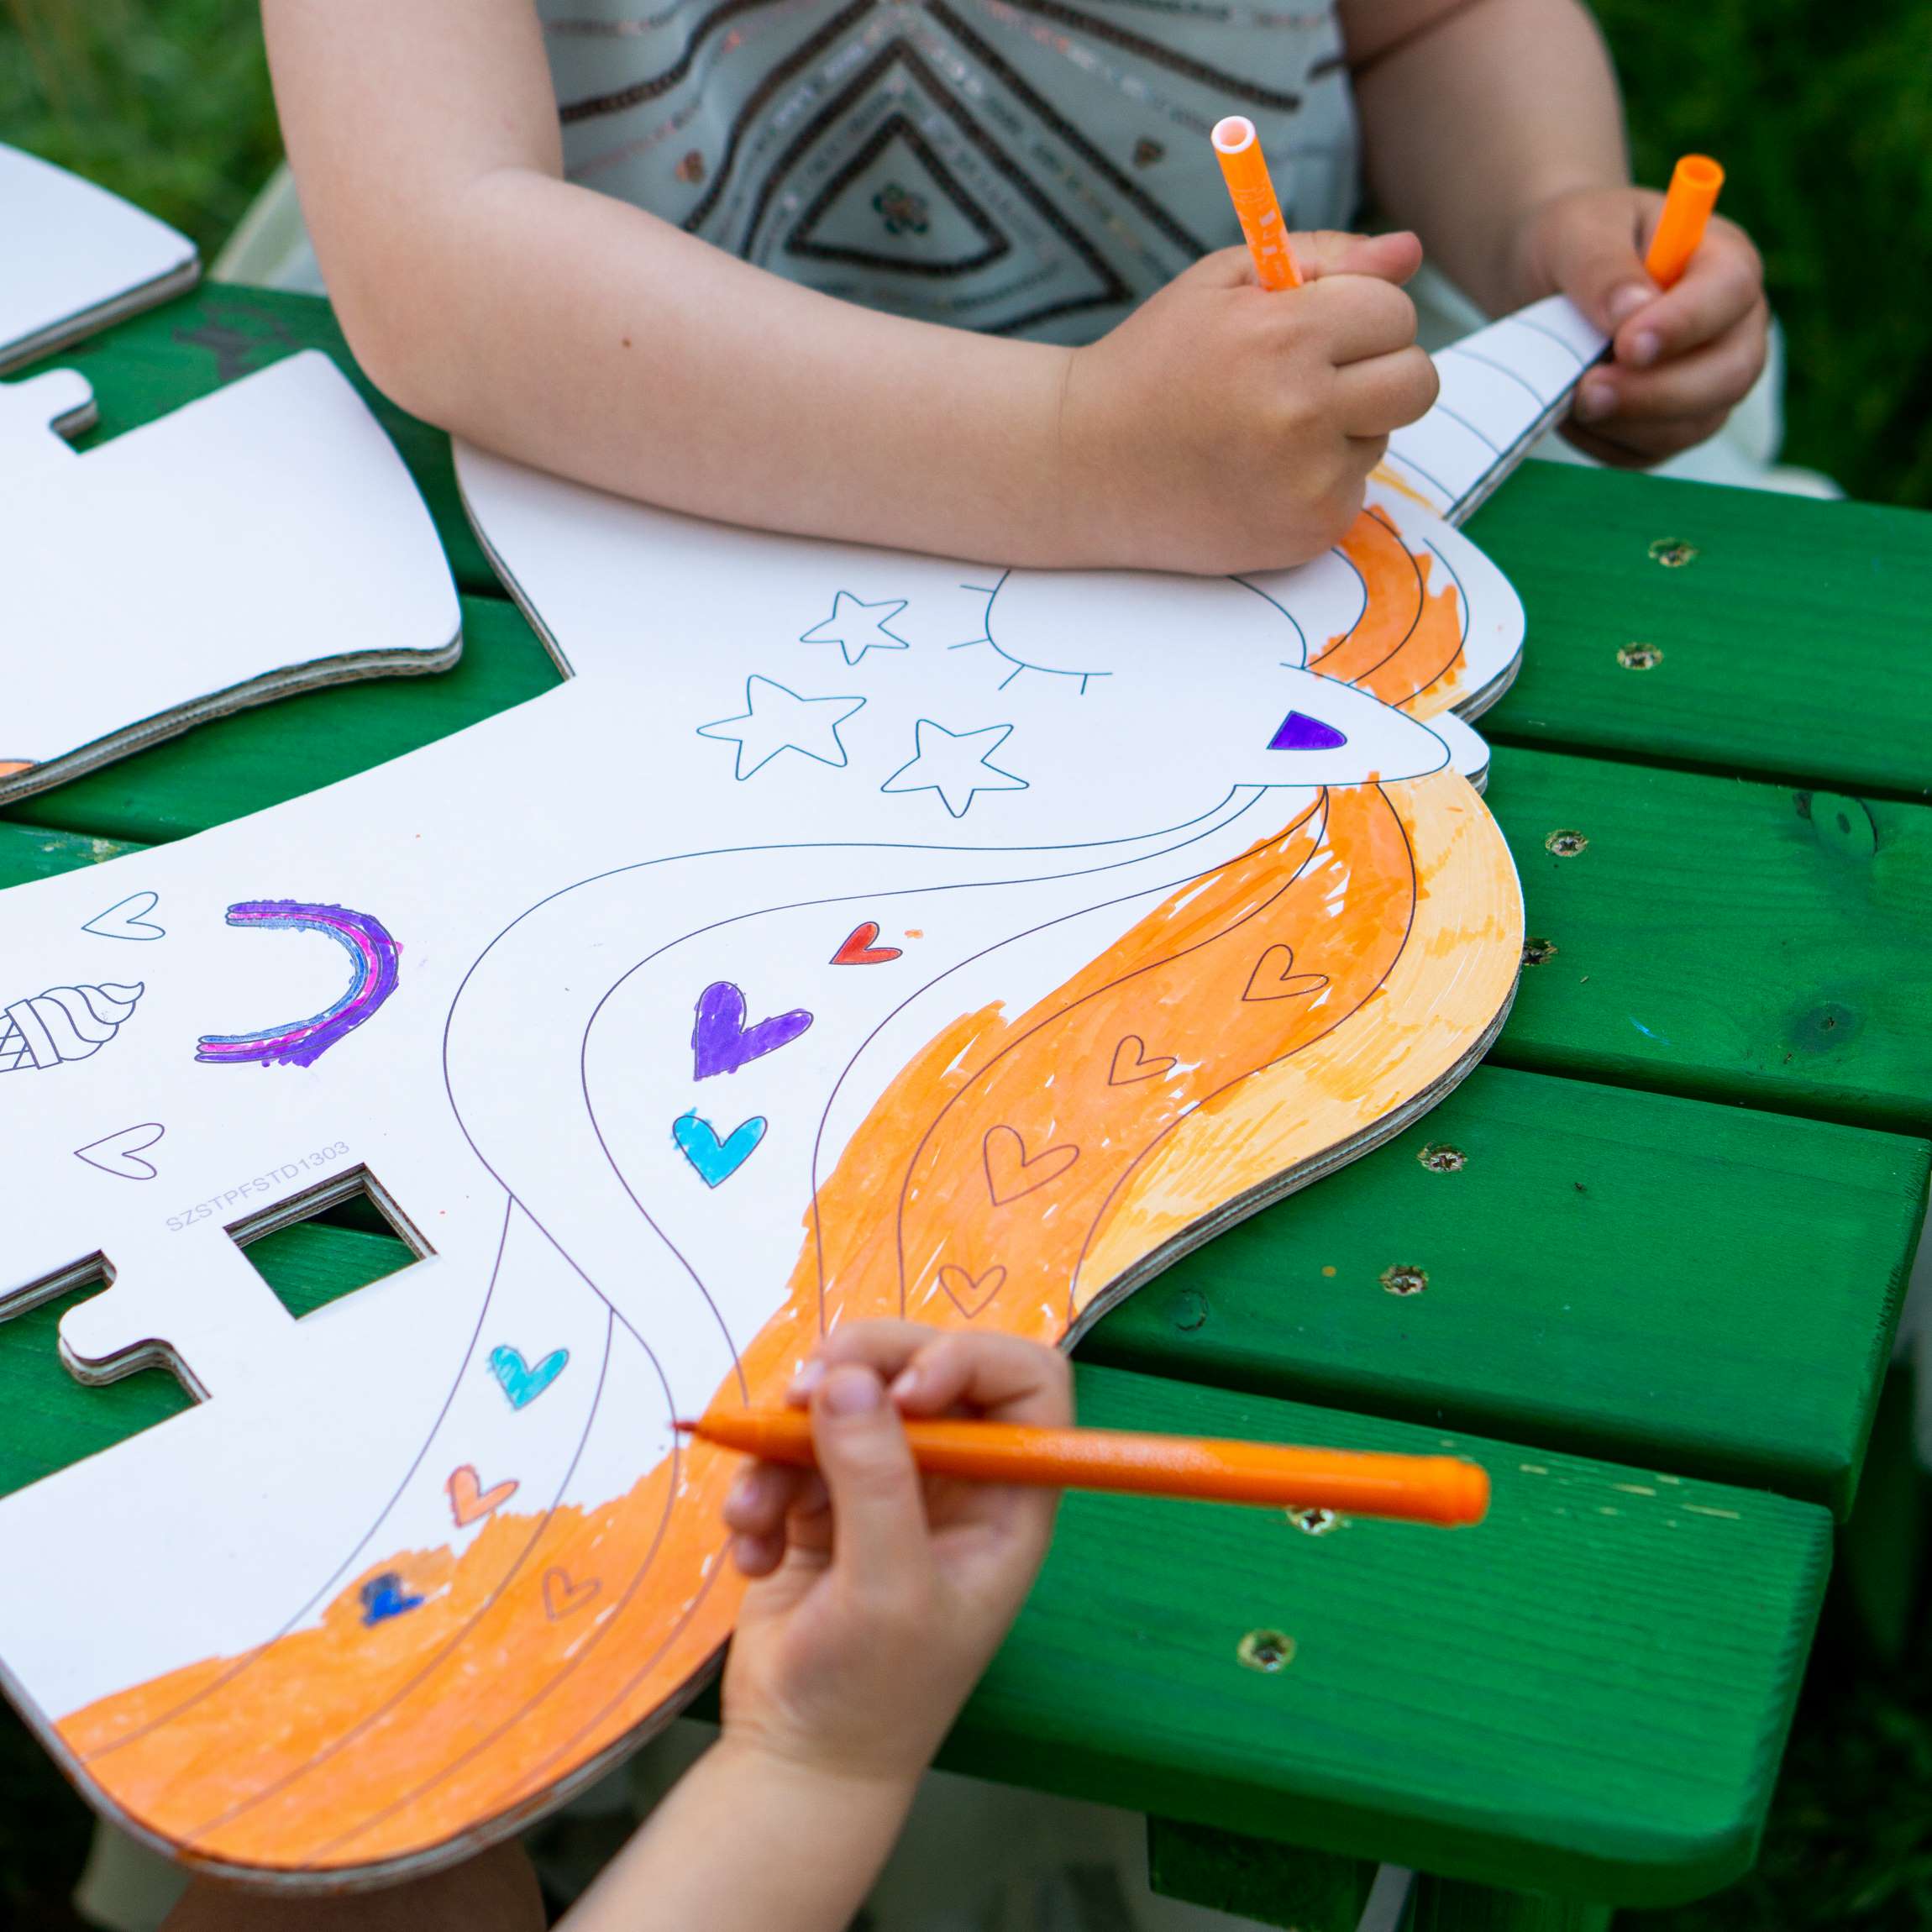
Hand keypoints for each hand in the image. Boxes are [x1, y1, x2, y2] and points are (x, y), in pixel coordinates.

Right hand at [719, 1321, 1071, 1788]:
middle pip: (921, 1364)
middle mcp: (956, 1477)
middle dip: (857, 1369)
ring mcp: (887, 1483)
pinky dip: (759, 1486)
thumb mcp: (887, 1591)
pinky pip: (789, 1448)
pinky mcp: (823, 1498)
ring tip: (756, 1514)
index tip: (905, 1391)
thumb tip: (848, 1379)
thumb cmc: (873, 1695)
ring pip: (843, 1398)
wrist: (795, 1764)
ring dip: (786, 1444)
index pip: (1023, 1379)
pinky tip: (753, 1551)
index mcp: (1008, 1495)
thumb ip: (875, 1480)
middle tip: (800, 1393)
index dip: (969, 1358)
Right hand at [1057, 233, 1436, 573]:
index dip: (1362, 315)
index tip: (1319, 328)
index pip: (1397, 313)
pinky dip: (1319, 480)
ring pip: (1383, 438)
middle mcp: (1302, 411)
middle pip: (1418, 381)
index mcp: (1284, 335)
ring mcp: (1306, 481)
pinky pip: (1353, 491)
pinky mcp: (1306, 531)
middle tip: (1319, 378)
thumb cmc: (1153, 364)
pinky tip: (1258, 474)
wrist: (1083, 467)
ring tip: (1266, 429)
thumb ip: (1322, 258)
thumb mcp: (1222, 285)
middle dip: (1381, 369)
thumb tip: (1409, 252)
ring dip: (1344, 428)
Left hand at [1512, 185, 1768, 465]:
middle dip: (1657, 393)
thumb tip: (1631, 311)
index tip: (1627, 344)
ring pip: (1691, 426)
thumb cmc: (1575, 243)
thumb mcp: (1578, 232)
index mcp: (1723, 261)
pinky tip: (1571, 411)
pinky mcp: (1669, 426)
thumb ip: (1603, 266)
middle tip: (1588, 389)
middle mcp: (1732, 327)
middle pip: (1731, 374)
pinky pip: (1647, 453)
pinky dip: (1604, 442)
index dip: (1684, 324)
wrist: (1547, 281)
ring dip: (1625, 423)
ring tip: (1570, 396)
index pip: (1730, 293)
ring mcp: (1707, 382)